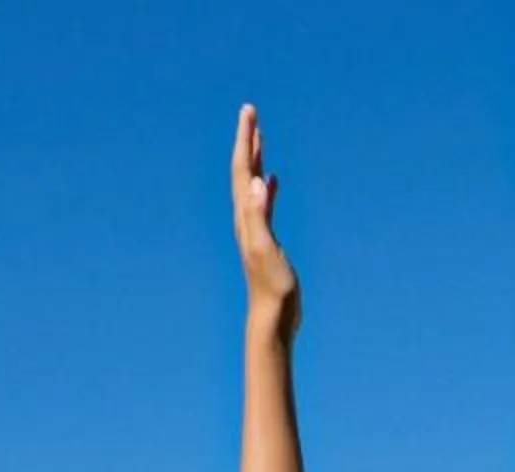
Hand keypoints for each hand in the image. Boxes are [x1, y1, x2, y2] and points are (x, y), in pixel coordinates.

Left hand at [231, 104, 300, 338]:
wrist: (271, 317)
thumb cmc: (272, 286)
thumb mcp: (266, 248)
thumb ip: (260, 215)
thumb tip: (257, 181)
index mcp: (246, 216)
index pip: (242, 169)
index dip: (245, 139)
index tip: (249, 112)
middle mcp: (246, 218)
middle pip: (243, 171)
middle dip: (246, 140)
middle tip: (251, 112)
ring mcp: (256, 228)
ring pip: (252, 184)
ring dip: (255, 159)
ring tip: (259, 137)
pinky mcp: (267, 239)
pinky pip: (264, 204)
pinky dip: (267, 187)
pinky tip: (272, 180)